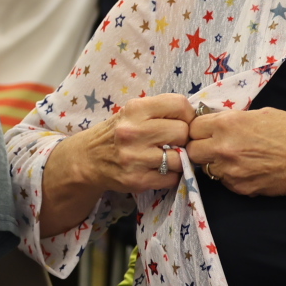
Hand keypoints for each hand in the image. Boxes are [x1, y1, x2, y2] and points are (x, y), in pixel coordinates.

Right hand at [67, 93, 193, 196]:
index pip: (180, 105)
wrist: (89, 159)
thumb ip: (161, 110)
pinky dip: (170, 175)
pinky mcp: (137, 180)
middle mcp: (135, 131)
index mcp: (136, 109)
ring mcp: (136, 157)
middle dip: (182, 138)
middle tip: (172, 141)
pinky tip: (159, 169)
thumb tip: (196, 117)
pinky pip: (171, 178)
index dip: (186, 115)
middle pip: (183, 132)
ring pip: (180, 158)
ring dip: (178, 159)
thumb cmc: (118, 132)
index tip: (180, 122)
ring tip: (166, 156)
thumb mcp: (134, 112)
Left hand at [185, 107, 285, 200]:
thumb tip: (217, 123)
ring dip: (213, 164)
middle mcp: (223, 147)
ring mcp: (230, 171)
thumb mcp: (260, 114)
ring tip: (233, 159)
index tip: (205, 131)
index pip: (193, 127)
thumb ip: (233, 119)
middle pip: (192, 150)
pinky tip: (246, 170)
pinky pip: (223, 182)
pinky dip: (229, 176)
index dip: (198, 129)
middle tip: (213, 147)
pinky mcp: (239, 188)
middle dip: (199, 148)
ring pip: (206, 169)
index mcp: (227, 123)